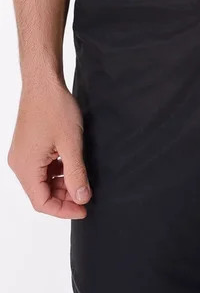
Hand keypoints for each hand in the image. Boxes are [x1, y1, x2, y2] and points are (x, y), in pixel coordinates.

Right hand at [7, 78, 91, 219]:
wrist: (44, 82)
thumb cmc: (55, 108)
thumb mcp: (71, 144)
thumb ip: (76, 174)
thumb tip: (82, 198)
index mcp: (25, 167)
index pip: (41, 202)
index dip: (64, 210)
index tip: (84, 209)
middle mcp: (19, 164)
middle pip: (41, 193)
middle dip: (64, 197)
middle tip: (86, 195)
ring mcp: (22, 154)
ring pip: (42, 180)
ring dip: (61, 184)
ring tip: (82, 180)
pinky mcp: (28, 146)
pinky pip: (41, 167)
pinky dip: (56, 171)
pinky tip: (72, 165)